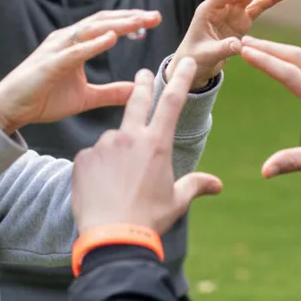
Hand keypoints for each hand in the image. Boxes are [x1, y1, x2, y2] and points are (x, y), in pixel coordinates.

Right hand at [0, 9, 162, 132]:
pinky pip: (75, 51)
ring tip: (139, 22)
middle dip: (130, 17)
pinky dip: (94, 43)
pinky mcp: (49, 63)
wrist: (10, 109)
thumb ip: (110, 92)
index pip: (107, 25)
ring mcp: (57, 49)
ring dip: (117, 24)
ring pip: (91, 30)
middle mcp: (66, 39)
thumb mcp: (86, 98)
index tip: (154, 20)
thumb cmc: (43, 99)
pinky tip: (112, 38)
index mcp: (75, 43)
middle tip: (155, 16)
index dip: (130, 20)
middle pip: (103, 21)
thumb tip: (136, 91)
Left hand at [72, 58, 222, 234]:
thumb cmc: (148, 219)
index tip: (184, 63)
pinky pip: (93, 157)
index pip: (172, 103)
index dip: (180, 80)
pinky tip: (101, 188)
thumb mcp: (177, 201)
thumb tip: (217, 185)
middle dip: (142, 84)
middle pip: (137, 101)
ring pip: (113, 140)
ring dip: (117, 152)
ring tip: (119, 183)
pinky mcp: (82, 158)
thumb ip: (195, 185)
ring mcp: (103, 146)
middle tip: (143, 74)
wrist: (111, 237)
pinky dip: (98, 167)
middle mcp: (129, 137)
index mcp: (156, 144)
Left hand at [166, 0, 291, 89]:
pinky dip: (270, 0)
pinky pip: (257, 7)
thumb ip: (222, 48)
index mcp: (208, 9)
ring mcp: (232, 13)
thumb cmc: (194, 59)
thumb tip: (239, 45)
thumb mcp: (206, 55)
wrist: (195, 66)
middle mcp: (221, 7)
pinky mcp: (241, 21)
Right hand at [238, 36, 300, 202]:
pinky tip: (291, 59)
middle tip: (244, 42)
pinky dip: (299, 56)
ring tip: (262, 47)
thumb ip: (292, 162)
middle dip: (269, 48)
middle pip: (296, 57)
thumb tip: (264, 172)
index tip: (243, 50)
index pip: (288, 73)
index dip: (264, 61)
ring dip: (283, 49)